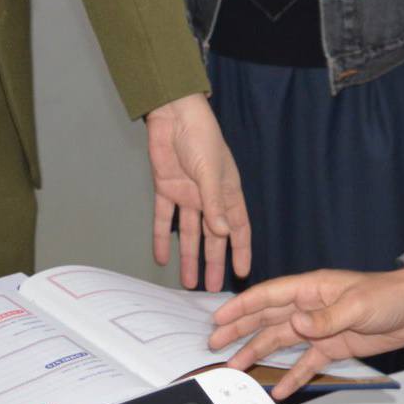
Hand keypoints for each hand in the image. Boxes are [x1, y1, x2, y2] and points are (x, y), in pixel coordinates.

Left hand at [145, 93, 250, 291]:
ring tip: (188, 282)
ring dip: (189, 257)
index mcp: (227, 191)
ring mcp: (187, 195)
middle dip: (213, 262)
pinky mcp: (166, 189)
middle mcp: (209, 197)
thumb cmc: (201, 137)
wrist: (174, 115)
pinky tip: (161, 257)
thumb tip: (223, 233)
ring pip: (190, 233)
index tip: (243, 273)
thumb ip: (215, 203)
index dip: (241, 249)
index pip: (238, 227)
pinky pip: (165, 219)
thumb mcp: (211, 171)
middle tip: (211, 288)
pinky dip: (162, 238)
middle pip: (213, 236)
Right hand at [209, 265, 403, 398]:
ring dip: (259, 354)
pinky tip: (280, 389)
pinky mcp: (333, 346)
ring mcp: (320, 327)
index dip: (242, 306)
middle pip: (267, 319)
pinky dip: (293, 376)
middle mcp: (311, 307)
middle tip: (215, 344)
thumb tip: (296, 325)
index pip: (269, 296)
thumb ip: (325, 318)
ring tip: (237, 368)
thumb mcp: (356, 305)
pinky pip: (307, 363)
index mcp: (312, 288)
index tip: (220, 318)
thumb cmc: (388, 296)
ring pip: (281, 342)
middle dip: (240, 330)